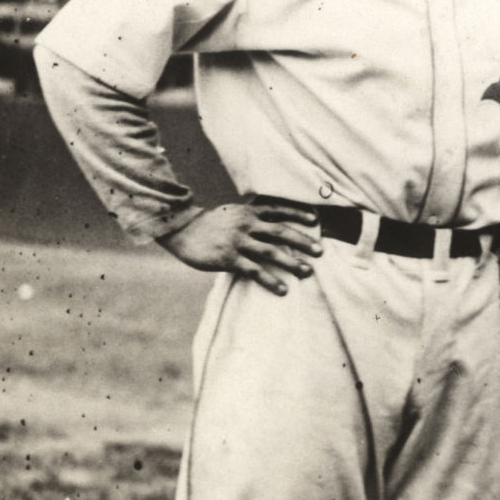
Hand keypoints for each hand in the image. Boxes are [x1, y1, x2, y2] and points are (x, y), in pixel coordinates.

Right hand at [157, 202, 321, 294]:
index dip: (297, 213)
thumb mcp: (232, 214)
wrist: (179, 230)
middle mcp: (245, 225)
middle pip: (280, 232)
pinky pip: (254, 271)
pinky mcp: (228, 258)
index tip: (316, 219)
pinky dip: (270, 280)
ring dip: (291, 262)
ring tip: (307, 271)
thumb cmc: (209, 224)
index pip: (277, 209)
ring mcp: (237, 241)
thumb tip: (274, 225)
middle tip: (320, 252)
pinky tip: (283, 289)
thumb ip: (251, 217)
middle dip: (302, 241)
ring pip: (270, 252)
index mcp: (248, 212)